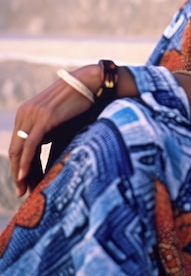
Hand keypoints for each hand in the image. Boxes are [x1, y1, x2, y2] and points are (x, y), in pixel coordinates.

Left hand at [9, 64, 100, 196]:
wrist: (90, 83)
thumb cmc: (79, 103)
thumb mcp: (59, 120)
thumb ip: (49, 135)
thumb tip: (46, 159)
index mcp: (26, 112)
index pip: (17, 144)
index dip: (18, 164)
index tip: (22, 182)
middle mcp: (25, 113)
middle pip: (15, 148)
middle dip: (16, 172)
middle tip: (20, 191)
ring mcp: (33, 115)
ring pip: (20, 149)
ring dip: (19, 172)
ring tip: (22, 189)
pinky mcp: (44, 118)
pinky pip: (30, 145)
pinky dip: (26, 162)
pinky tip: (24, 176)